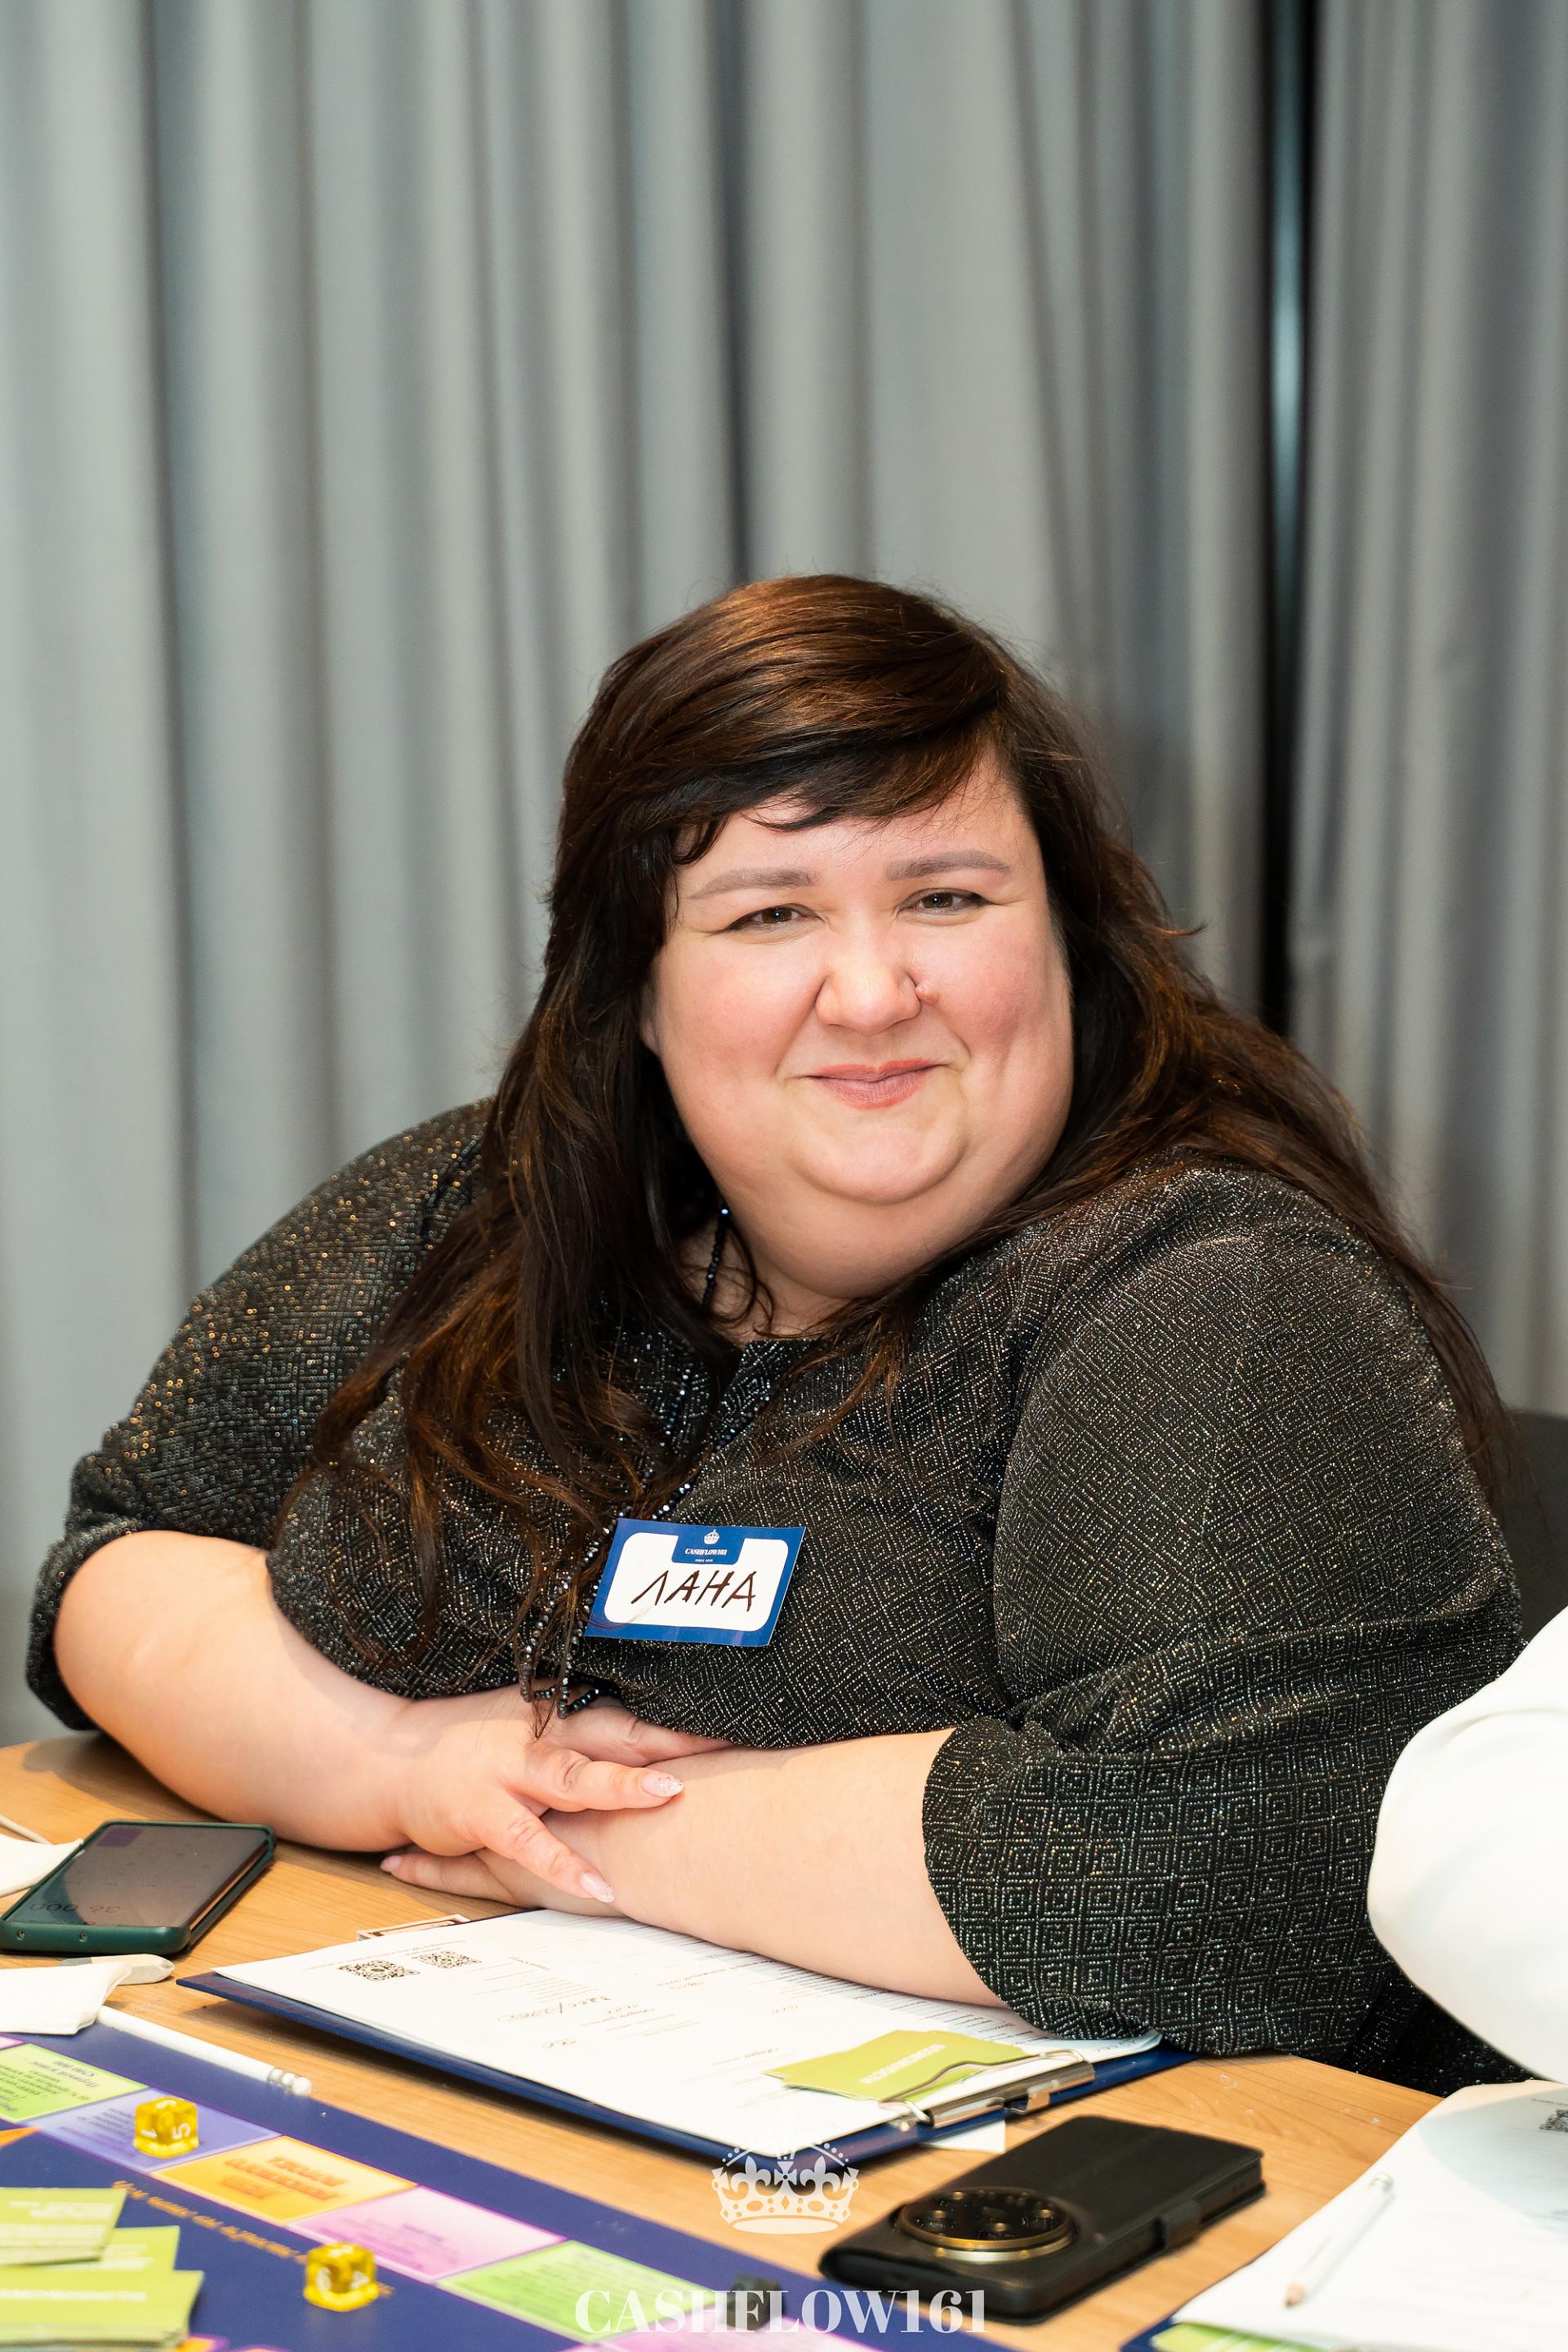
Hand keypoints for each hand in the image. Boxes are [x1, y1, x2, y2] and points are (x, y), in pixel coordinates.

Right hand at [381, 1693, 724, 1904]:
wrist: (390, 1758)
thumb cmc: (470, 1743)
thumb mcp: (527, 1725)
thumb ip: (582, 1735)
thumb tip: (653, 1749)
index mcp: (558, 1716)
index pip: (629, 1716)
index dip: (679, 1723)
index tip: (733, 1725)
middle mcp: (541, 1738)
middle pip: (615, 1735)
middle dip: (667, 1742)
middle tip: (723, 1746)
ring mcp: (511, 1773)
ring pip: (575, 1777)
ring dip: (620, 1785)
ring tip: (667, 1795)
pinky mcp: (484, 1814)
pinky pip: (531, 1840)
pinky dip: (564, 1863)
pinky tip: (599, 1884)